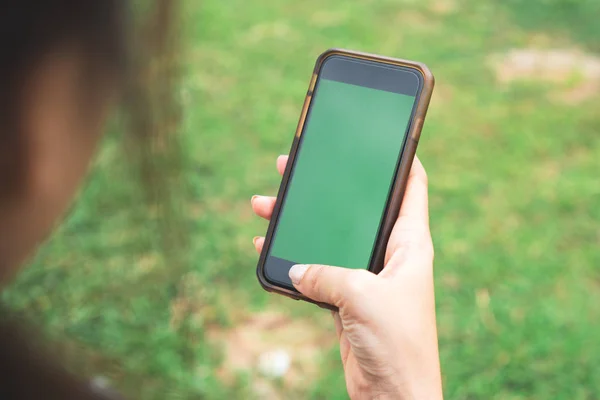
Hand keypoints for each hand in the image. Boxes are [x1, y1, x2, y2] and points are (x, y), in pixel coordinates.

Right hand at [252, 155, 441, 399]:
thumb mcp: (361, 295)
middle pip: (356, 208)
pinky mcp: (347, 299)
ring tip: (266, 203)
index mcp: (409, 244)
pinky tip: (267, 248)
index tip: (382, 136)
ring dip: (300, 222)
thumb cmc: (396, 343)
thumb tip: (298, 269)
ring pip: (329, 237)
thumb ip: (326, 274)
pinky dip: (293, 258)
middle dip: (327, 186)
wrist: (393, 395)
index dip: (400, 158)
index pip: (411, 187)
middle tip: (295, 166)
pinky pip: (316, 269)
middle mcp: (389, 255)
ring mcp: (366, 277)